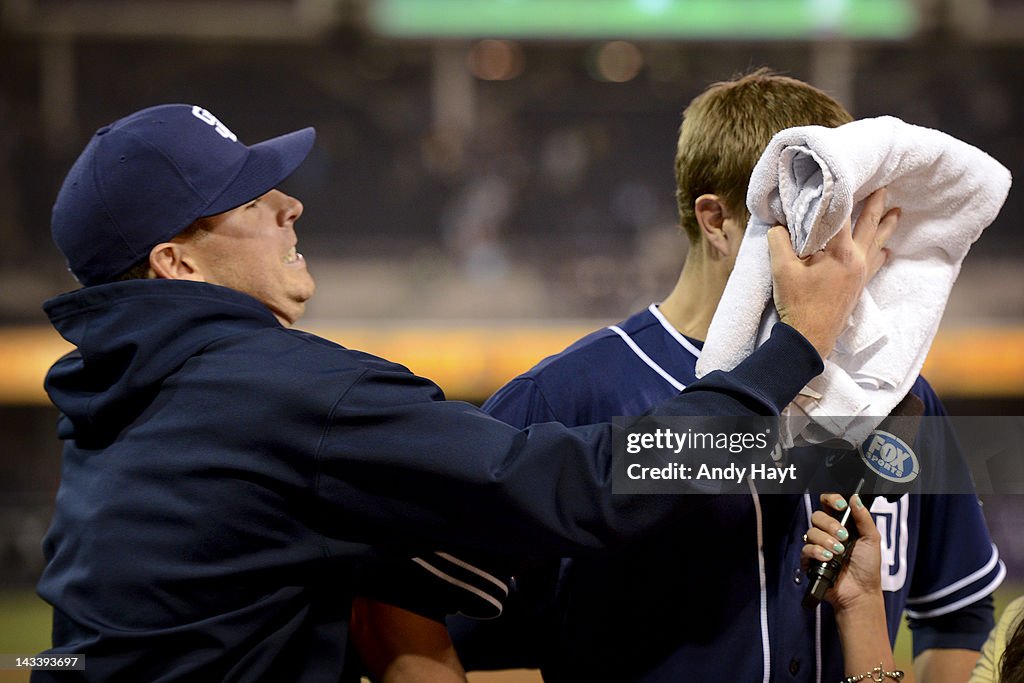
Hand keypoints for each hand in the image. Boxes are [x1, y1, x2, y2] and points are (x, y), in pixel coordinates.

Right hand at [769, 188, 900, 357]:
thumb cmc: (798, 304)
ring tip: (896, 212)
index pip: (842, 215)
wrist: (810, 338)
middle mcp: (857, 259)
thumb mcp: (781, 270)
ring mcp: (861, 273)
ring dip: (886, 226)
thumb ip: (779, 241)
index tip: (842, 179)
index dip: (840, 195)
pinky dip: (881, 252)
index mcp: (840, 252)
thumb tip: (779, 224)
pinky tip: (886, 250)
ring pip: (877, 242)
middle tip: (885, 187)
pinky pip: (875, 263)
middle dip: (876, 204)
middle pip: (869, 225)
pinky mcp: (859, 286)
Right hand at [801, 493, 881, 612]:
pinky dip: (817, 552)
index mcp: (842, 524)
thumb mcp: (872, 539)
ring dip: (827, 541)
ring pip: (811, 532)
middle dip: (831, 525)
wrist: (861, 592)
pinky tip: (828, 559)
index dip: (831, 499)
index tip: (841, 505)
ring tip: (839, 552)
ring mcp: (818, 546)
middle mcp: (828, 533)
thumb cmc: (868, 568)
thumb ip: (864, 518)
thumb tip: (856, 498)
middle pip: (817, 516)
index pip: (828, 503)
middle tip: (844, 536)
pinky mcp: (810, 560)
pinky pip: (806, 548)